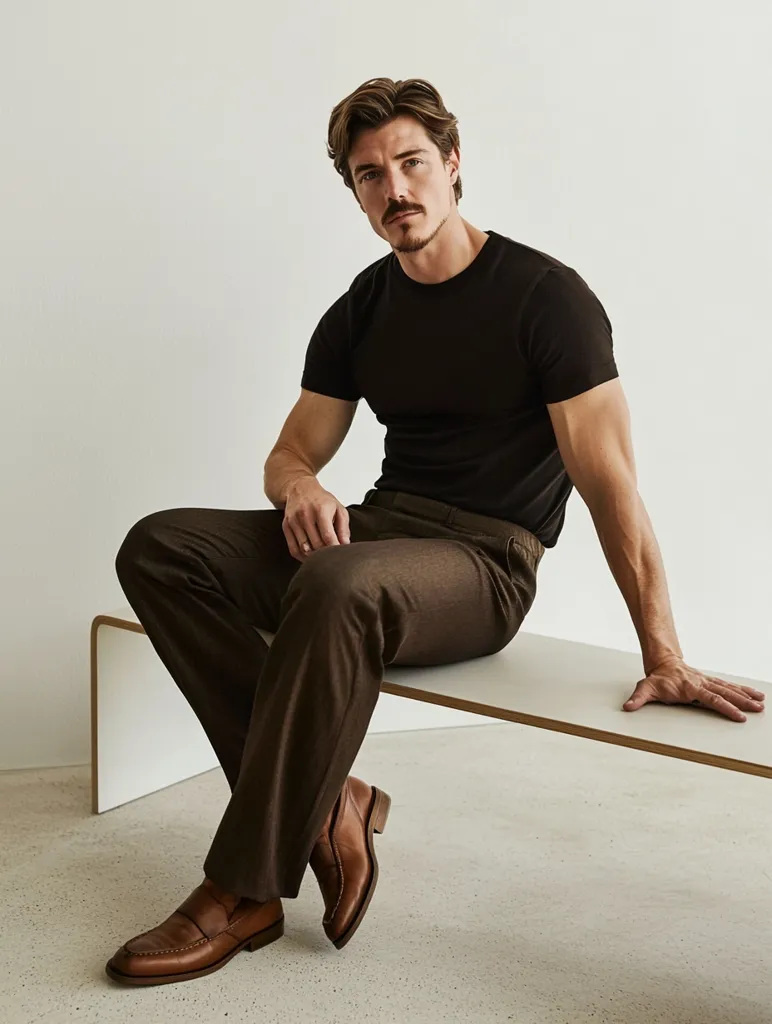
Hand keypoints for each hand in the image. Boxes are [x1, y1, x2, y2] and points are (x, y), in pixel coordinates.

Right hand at [282, 478, 350, 561]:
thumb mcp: (338, 509)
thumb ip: (343, 527)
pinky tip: (309, 557)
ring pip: (304, 548)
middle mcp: (305, 515)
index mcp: (321, 510)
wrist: (300, 489)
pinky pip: (293, 549)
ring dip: (314, 557)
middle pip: (316, 544)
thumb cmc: (321, 500)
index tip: (339, 555)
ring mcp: (294, 521)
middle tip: (332, 557)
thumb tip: (345, 544)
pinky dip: (301, 557)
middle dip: (325, 554)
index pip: (327, 536)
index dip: (334, 549)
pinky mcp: (286, 526)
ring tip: (322, 558)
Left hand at [623, 654, 765, 722]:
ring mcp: (707, 681)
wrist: (663, 663)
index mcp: (690, 688)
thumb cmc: (657, 679)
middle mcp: (702, 683)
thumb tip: (627, 707)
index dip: (725, 707)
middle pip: (725, 693)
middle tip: (757, 709)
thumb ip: (638, 698)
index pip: (711, 698)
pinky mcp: (710, 681)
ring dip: (745, 695)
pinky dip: (742, 690)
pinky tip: (753, 694)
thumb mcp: (645, 688)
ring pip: (729, 688)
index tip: (738, 716)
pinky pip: (728, 686)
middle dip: (742, 701)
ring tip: (761, 702)